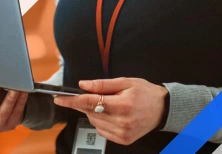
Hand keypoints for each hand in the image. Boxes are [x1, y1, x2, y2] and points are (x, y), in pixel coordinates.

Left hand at [53, 77, 167, 145]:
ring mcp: (122, 133)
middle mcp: (121, 121)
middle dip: (87, 103)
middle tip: (95, 95)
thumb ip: (102, 84)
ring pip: (95, 122)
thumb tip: (83, 85)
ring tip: (109, 103)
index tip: (59, 98)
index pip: (90, 102)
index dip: (72, 101)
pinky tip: (111, 113)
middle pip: (91, 112)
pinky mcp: (123, 140)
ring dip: (94, 112)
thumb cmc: (144, 92)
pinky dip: (101, 121)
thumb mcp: (125, 81)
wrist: (162, 109)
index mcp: (122, 104)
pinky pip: (102, 131)